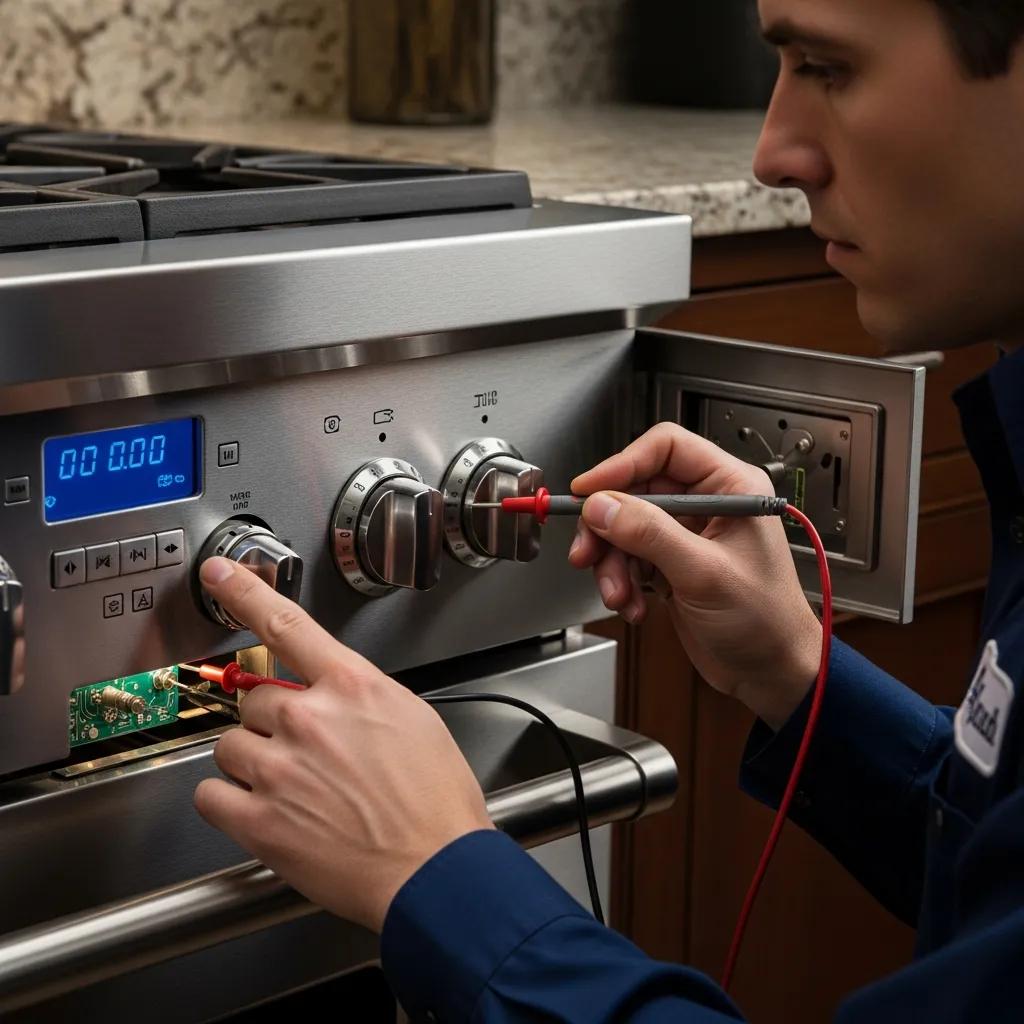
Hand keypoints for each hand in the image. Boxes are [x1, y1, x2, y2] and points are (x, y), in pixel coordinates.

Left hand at [193, 557, 492, 932]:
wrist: (436, 870)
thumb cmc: (435, 802)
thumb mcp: (413, 720)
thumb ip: (361, 697)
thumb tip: (333, 692)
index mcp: (353, 687)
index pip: (287, 625)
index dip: (245, 592)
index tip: (219, 572)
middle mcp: (311, 719)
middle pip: (254, 699)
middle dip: (272, 722)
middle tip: (302, 752)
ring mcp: (282, 769)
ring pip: (230, 745)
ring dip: (251, 761)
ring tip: (290, 787)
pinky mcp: (262, 820)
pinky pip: (211, 794)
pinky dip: (227, 800)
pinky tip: (260, 808)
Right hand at [568, 423, 821, 729]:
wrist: (770, 672)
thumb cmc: (765, 621)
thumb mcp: (704, 573)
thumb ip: (650, 534)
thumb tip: (602, 505)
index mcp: (730, 486)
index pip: (665, 449)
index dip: (622, 465)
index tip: (588, 491)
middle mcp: (706, 503)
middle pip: (635, 489)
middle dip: (608, 526)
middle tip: (588, 552)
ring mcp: (686, 533)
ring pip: (624, 526)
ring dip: (611, 562)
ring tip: (618, 593)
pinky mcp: (670, 562)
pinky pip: (628, 557)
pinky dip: (621, 581)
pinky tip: (633, 604)